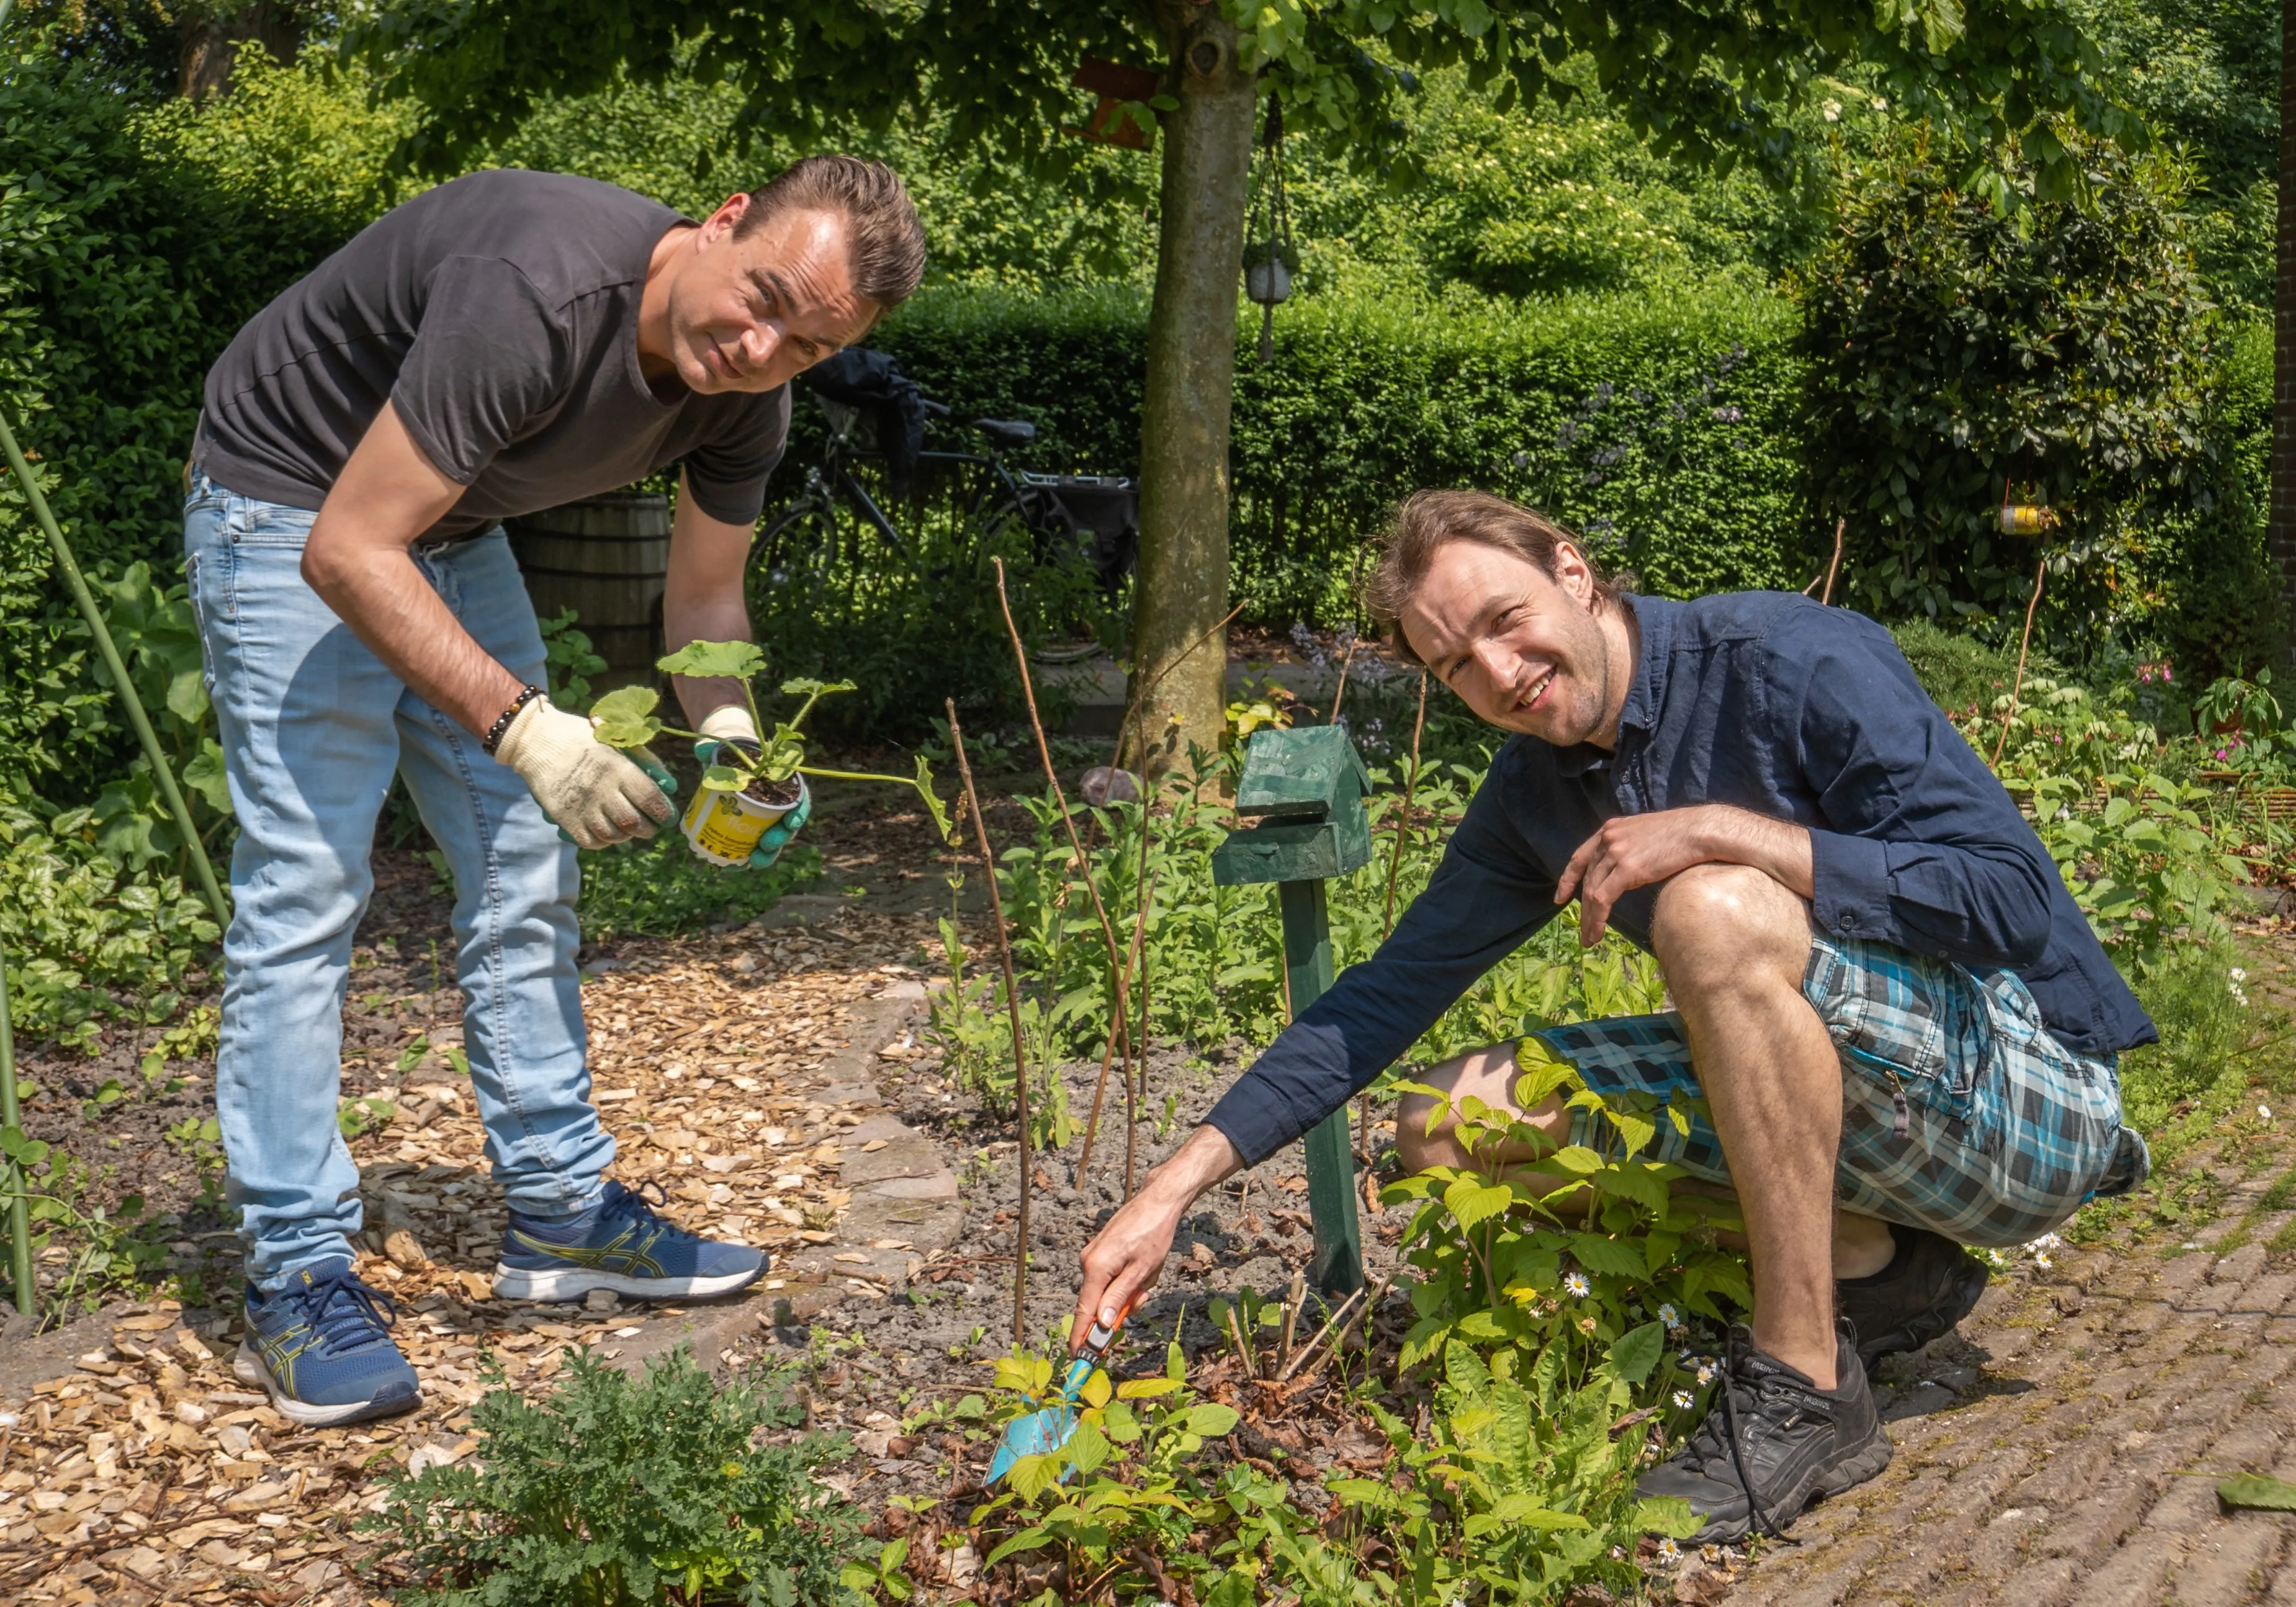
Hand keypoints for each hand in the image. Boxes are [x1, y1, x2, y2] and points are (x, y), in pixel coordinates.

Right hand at [493, 695, 675, 848]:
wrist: (535, 740)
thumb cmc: (580, 736)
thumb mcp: (613, 740)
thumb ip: (640, 760)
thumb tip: (666, 782)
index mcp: (617, 768)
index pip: (650, 798)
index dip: (663, 812)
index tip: (667, 816)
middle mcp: (602, 791)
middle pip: (633, 823)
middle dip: (647, 829)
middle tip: (650, 827)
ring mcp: (582, 807)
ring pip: (613, 835)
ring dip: (625, 836)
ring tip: (628, 829)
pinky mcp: (565, 818)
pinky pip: (591, 842)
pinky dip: (603, 841)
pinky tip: (606, 832)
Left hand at [693, 706, 810, 867]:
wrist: (724, 760)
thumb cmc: (730, 753)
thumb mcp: (723, 747)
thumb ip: (713, 747)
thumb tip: (702, 751)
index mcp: (781, 781)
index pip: (799, 798)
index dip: (799, 812)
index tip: (791, 822)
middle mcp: (778, 802)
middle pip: (787, 825)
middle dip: (780, 839)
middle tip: (765, 846)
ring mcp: (766, 816)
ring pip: (773, 839)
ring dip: (767, 854)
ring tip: (752, 862)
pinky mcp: (751, 826)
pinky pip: (754, 844)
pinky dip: (748, 855)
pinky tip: (737, 864)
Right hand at [1071, 1124, 1243, 1352]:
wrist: (1158, 1200)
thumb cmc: (1154, 1234)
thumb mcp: (1143, 1271)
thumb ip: (1120, 1298)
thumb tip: (1102, 1323)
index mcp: (1096, 1268)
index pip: (1084, 1311)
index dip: (1081, 1336)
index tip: (1078, 1357)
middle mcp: (1088, 1261)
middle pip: (1095, 1302)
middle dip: (1116, 1310)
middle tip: (1137, 1304)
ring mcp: (1092, 1254)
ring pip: (1105, 1289)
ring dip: (1125, 1292)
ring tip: (1147, 1274)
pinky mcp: (1100, 1250)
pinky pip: (1108, 1276)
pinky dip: (1124, 1280)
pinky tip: (1142, 1267)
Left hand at [1554, 804, 1812, 943]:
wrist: (1701, 830)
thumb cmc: (1685, 836)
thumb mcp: (1648, 838)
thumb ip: (1633, 851)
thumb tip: (1632, 871)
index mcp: (1611, 829)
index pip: (1580, 856)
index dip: (1568, 878)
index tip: (1560, 896)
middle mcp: (1608, 838)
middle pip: (1587, 879)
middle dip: (1582, 908)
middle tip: (1582, 930)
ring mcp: (1615, 852)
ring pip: (1592, 892)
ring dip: (1589, 919)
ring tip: (1590, 939)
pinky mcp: (1626, 869)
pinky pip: (1602, 899)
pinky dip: (1597, 919)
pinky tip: (1596, 934)